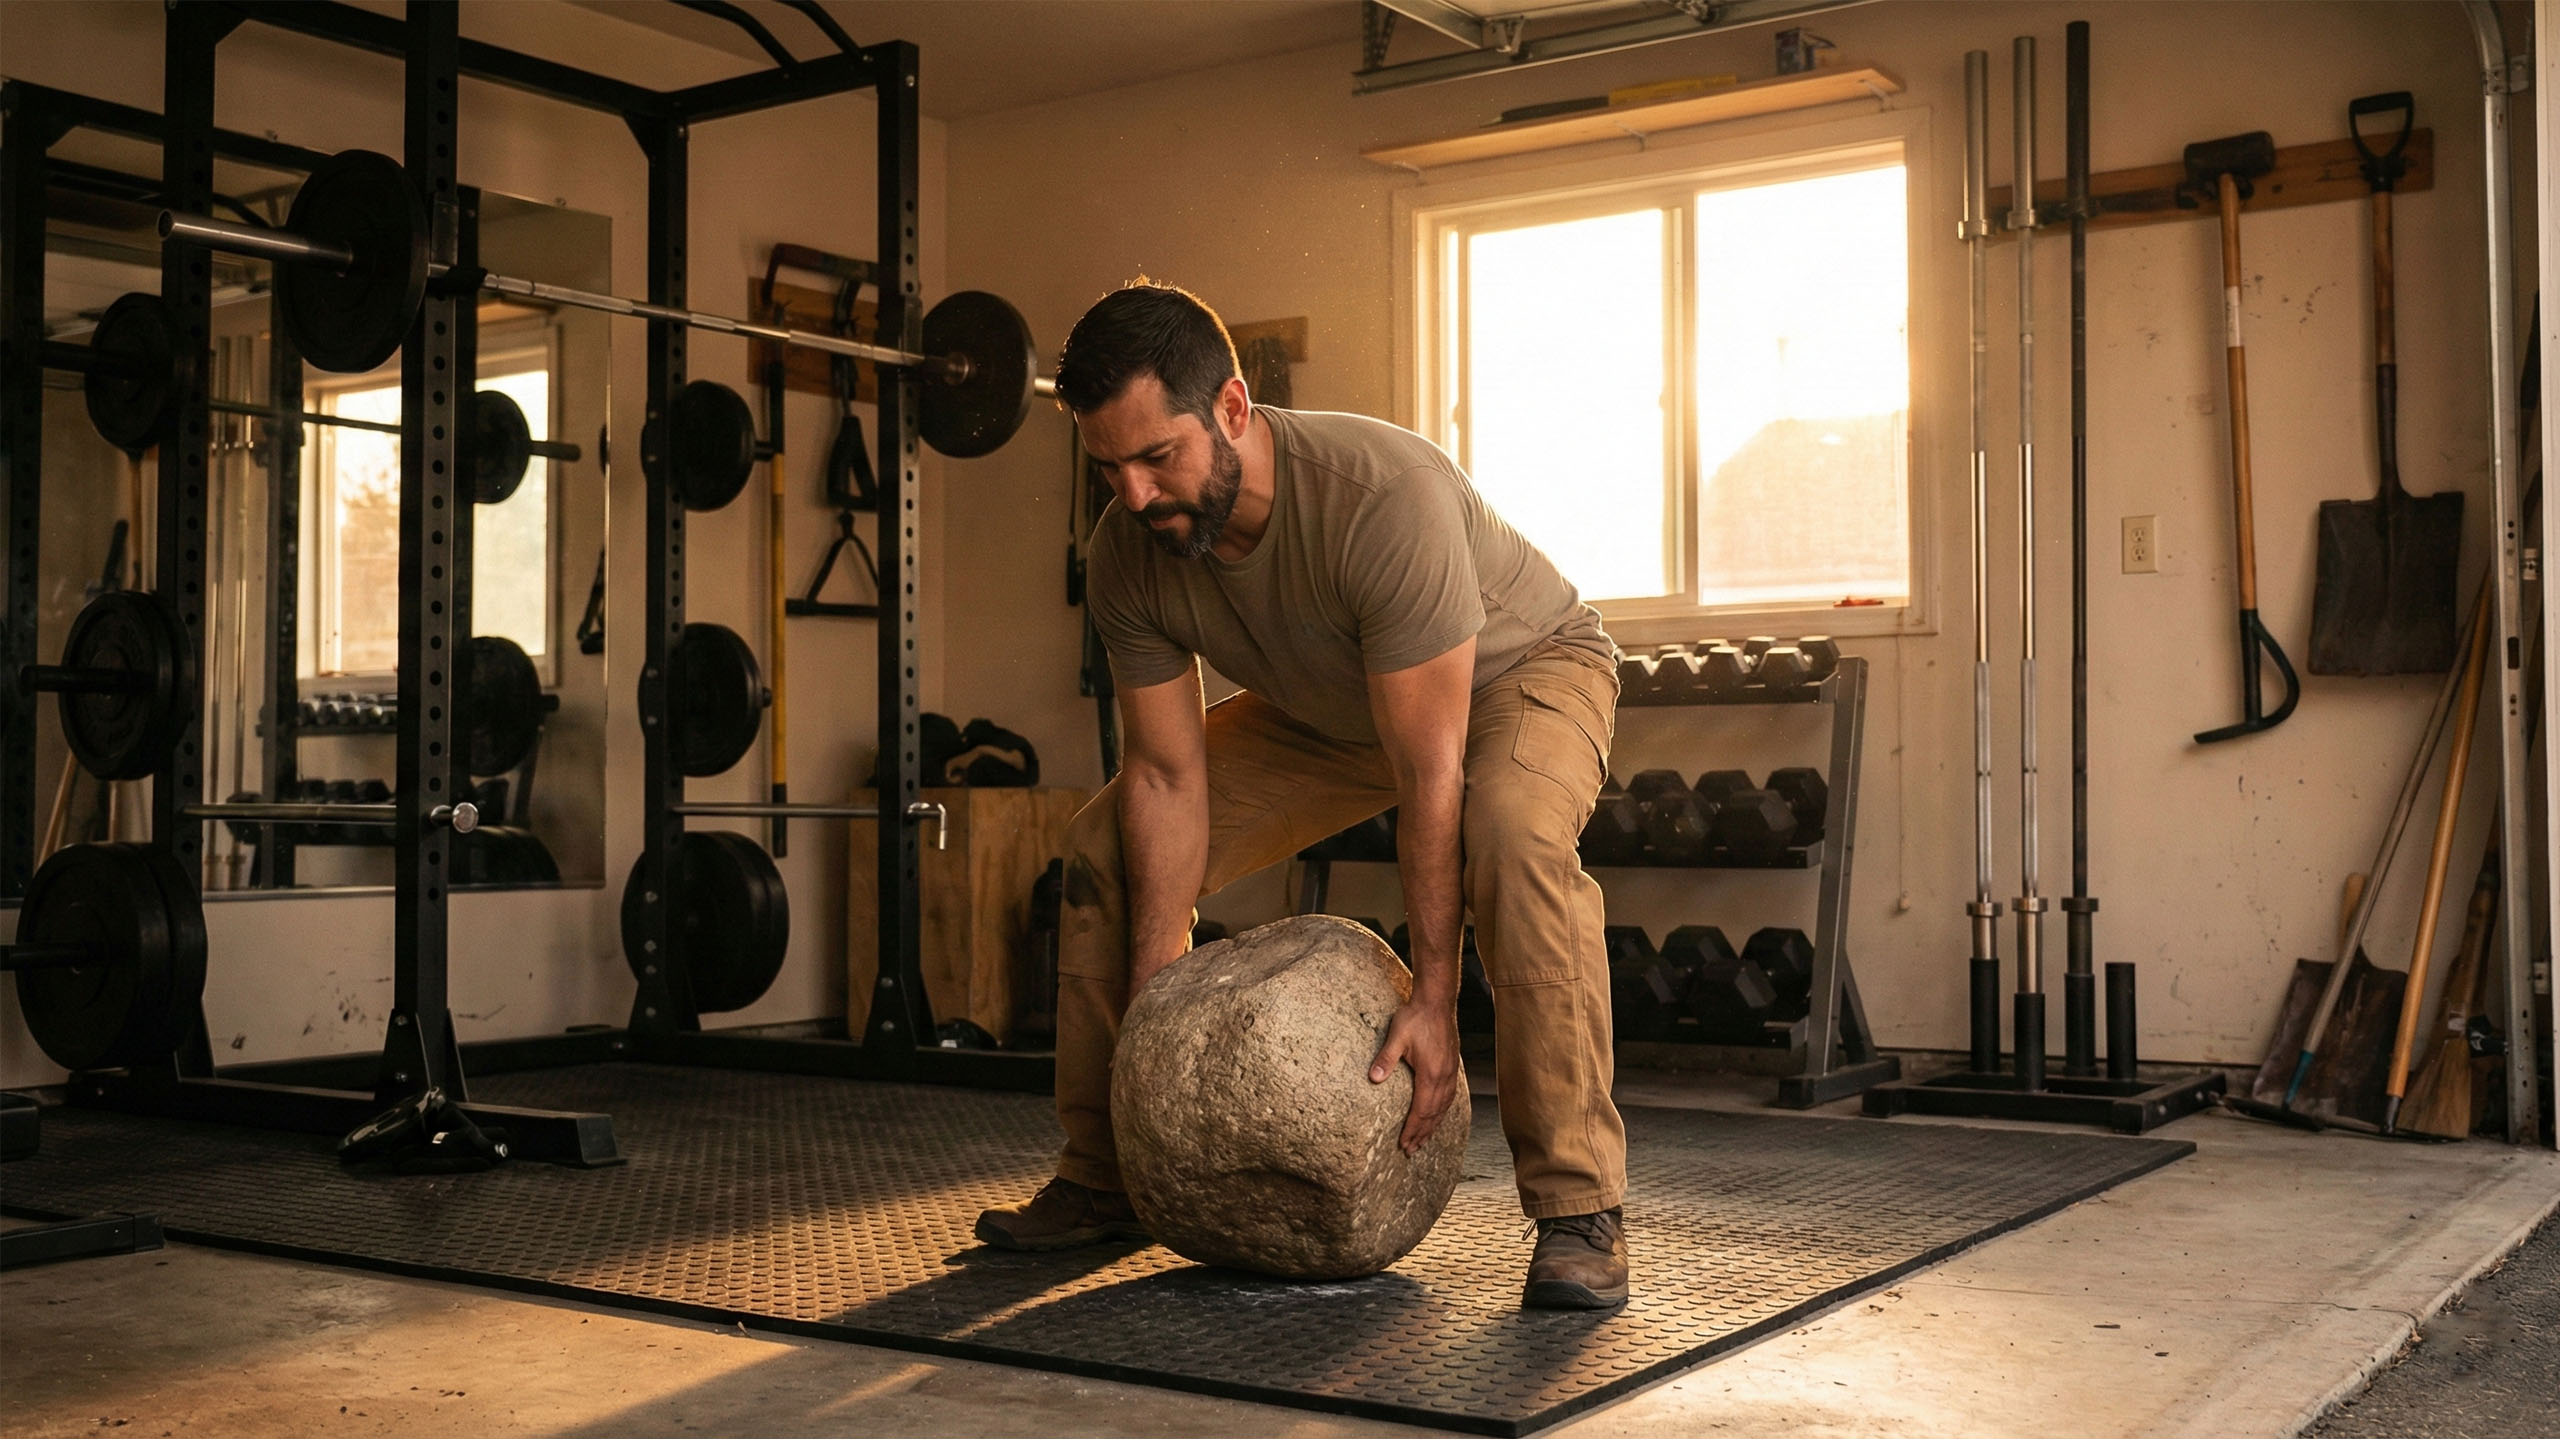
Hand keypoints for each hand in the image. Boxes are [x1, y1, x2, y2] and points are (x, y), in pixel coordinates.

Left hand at [1368, 996, 1460, 1154]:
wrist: (1437, 1001)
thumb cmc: (1415, 1017)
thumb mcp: (1396, 1036)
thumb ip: (1385, 1059)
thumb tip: (1373, 1079)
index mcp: (1430, 1074)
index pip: (1421, 1110)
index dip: (1413, 1129)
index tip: (1404, 1144)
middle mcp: (1443, 1077)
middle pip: (1433, 1114)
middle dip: (1422, 1134)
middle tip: (1411, 1150)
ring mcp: (1450, 1072)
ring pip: (1443, 1107)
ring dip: (1433, 1125)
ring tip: (1424, 1140)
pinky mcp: (1451, 1066)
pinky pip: (1449, 1097)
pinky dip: (1442, 1111)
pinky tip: (1437, 1115)